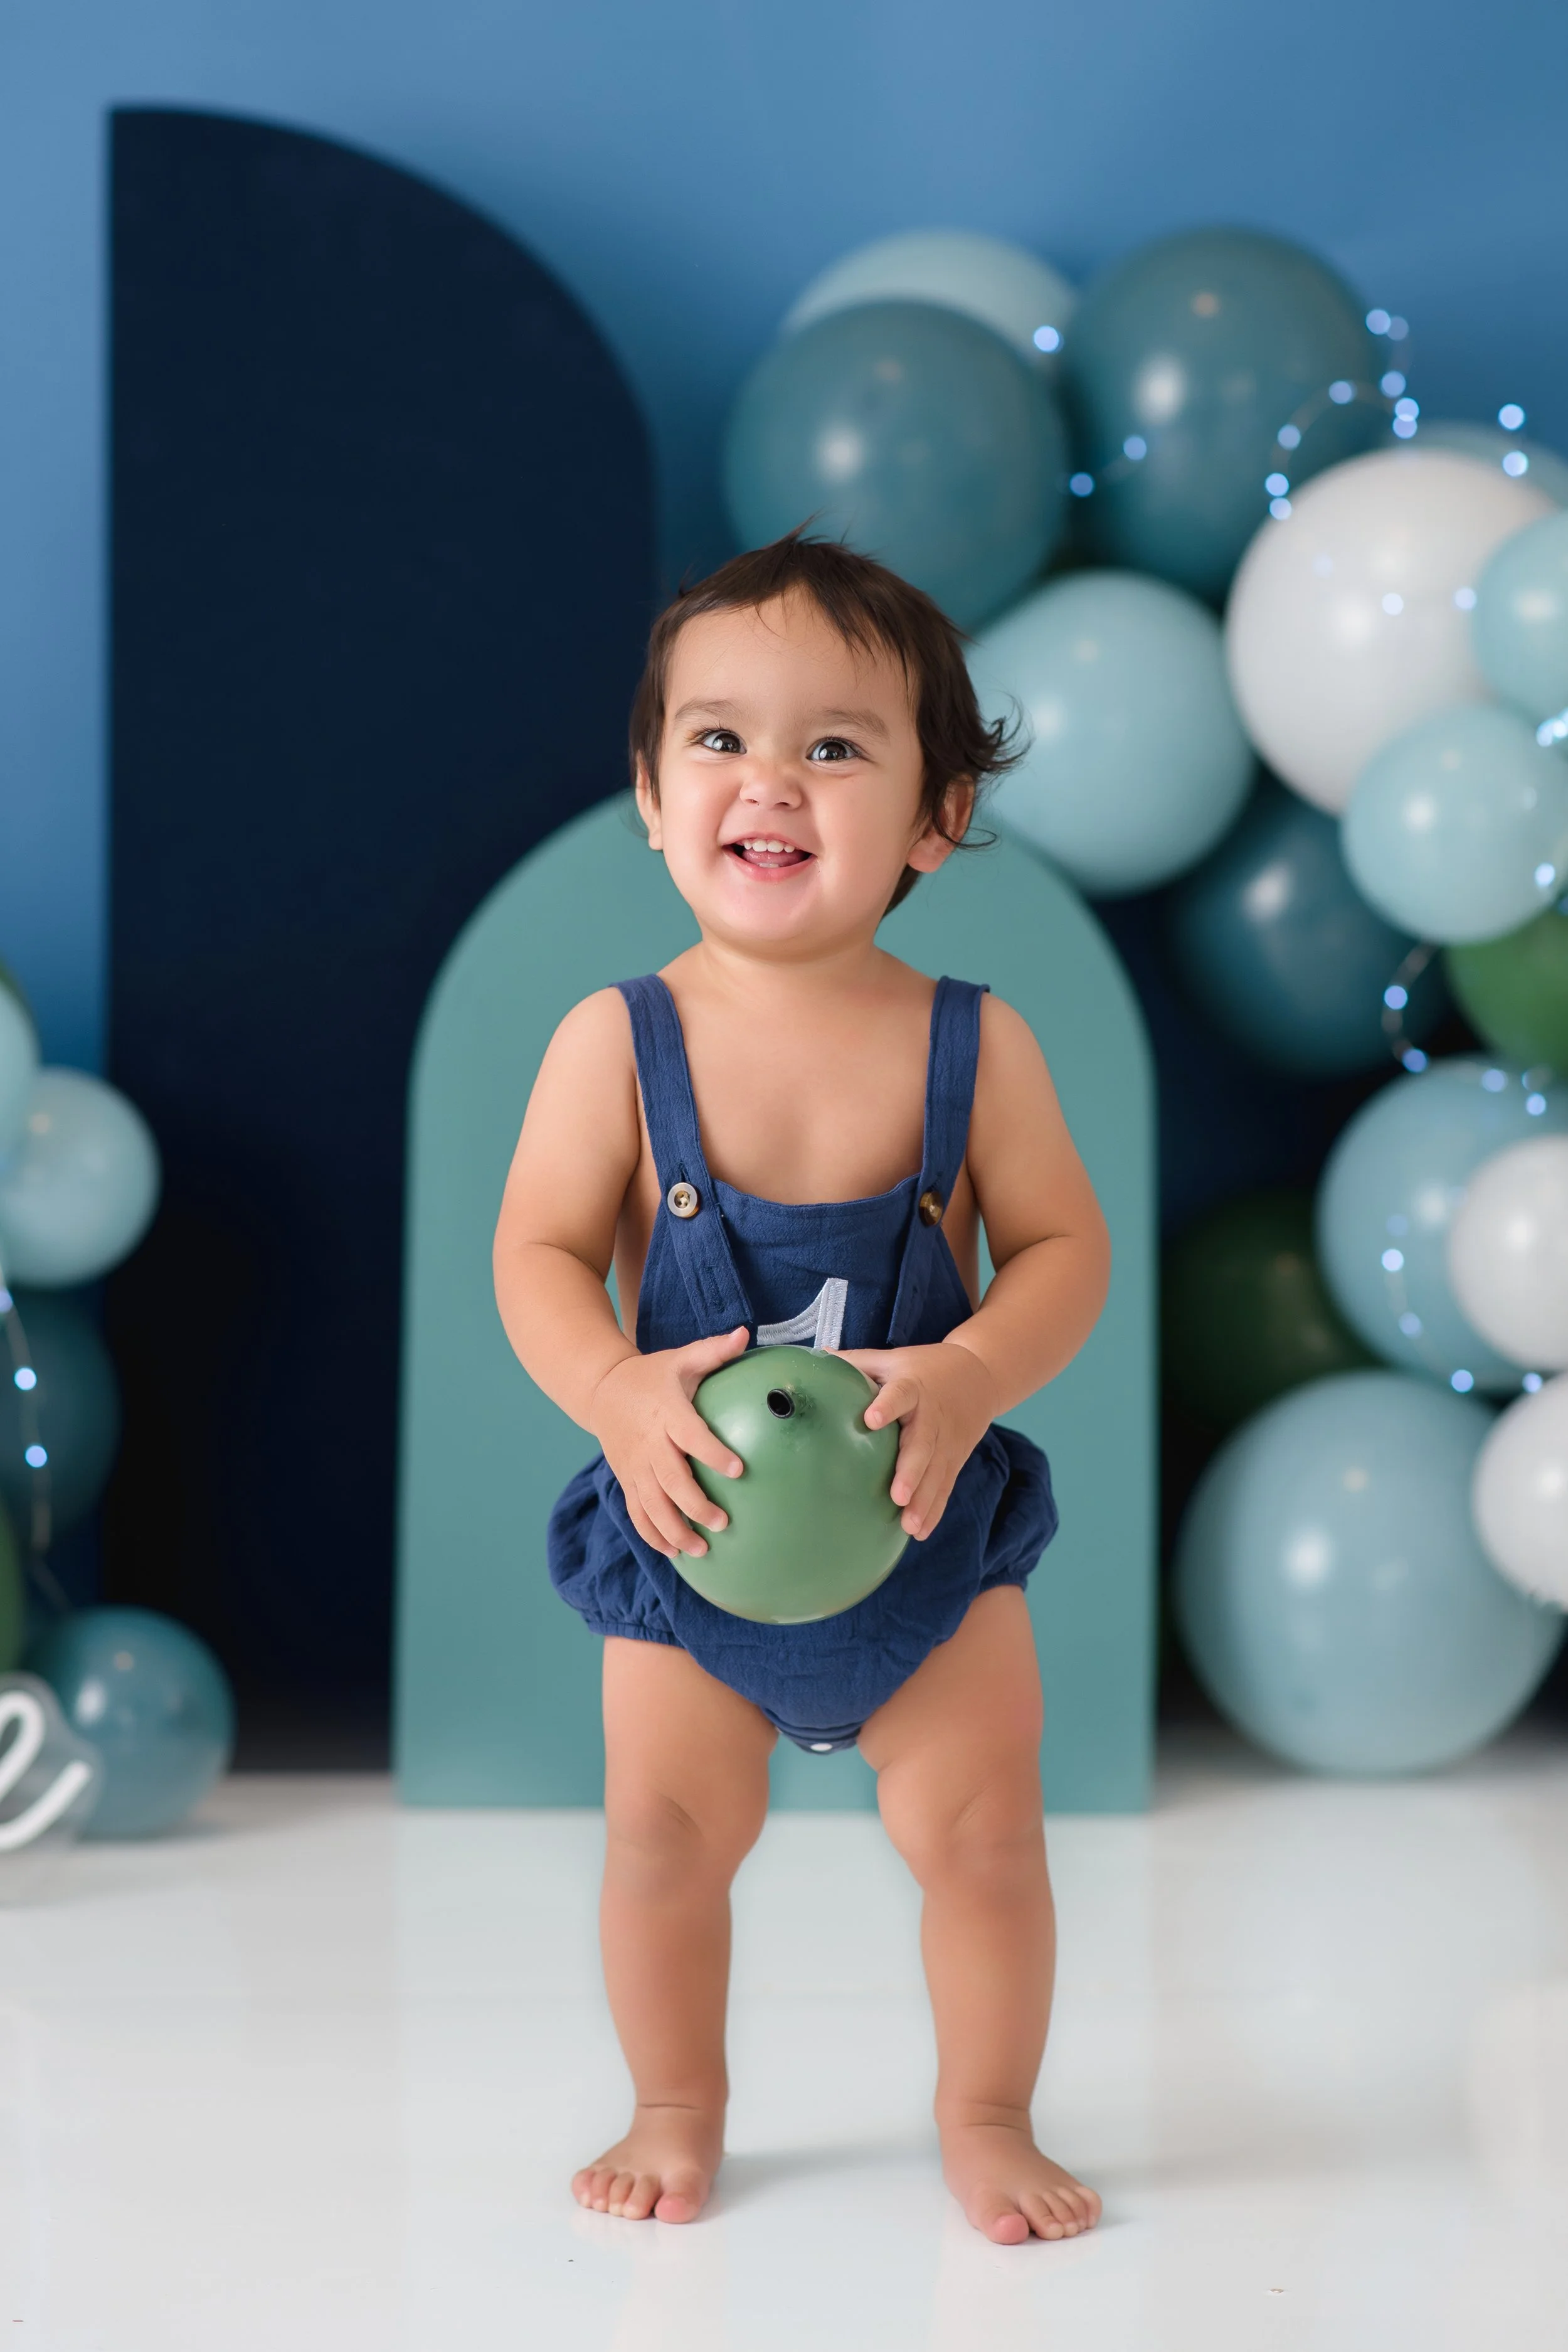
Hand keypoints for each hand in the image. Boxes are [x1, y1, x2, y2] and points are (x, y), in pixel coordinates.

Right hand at [589, 1327, 748, 1558]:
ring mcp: (634, 1465)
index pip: (691, 1435)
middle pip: (670, 1480)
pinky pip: (636, 1512)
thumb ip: (713, 1350)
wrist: (602, 1389)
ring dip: (674, 1530)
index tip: (738, 1469)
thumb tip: (744, 1333)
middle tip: (722, 1522)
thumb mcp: (680, 1359)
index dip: (713, 1453)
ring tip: (701, 1550)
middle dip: (695, 1505)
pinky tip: (672, 1552)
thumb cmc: (653, 1375)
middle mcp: (649, 1443)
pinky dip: (652, 1534)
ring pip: (651, 1505)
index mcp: (666, 1412)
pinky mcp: (626, 1479)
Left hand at [834, 1340, 998, 1540]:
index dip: (887, 1405)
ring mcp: (946, 1442)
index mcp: (913, 1387)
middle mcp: (931, 1417)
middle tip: (897, 1495)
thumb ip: (857, 1362)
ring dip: (924, 1500)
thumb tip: (816, 1356)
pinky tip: (920, 1532)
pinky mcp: (954, 1459)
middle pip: (922, 1446)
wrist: (980, 1375)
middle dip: (911, 1472)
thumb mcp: (892, 1359)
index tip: (871, 1419)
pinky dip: (934, 1509)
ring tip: (909, 1525)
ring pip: (935, 1473)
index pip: (901, 1394)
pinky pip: (944, 1487)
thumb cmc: (924, 1367)